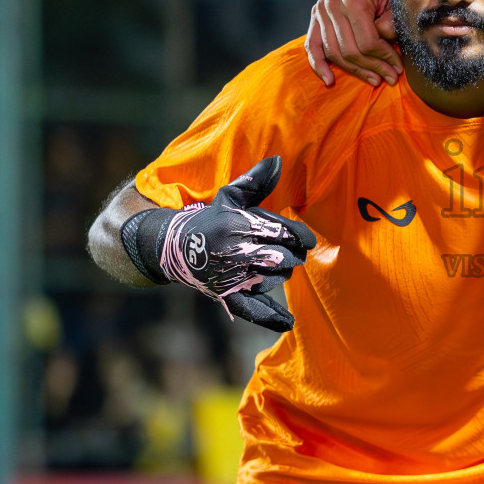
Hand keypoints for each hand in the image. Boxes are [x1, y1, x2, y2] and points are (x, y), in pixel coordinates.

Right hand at [120, 157, 315, 331]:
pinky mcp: (225, 295)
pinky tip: (288, 322)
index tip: (308, 241)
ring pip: (275, 279)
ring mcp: (230, 276)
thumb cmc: (212, 219)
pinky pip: (252, 309)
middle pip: (284, 258)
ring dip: (280, 274)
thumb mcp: (230, 197)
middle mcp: (235, 252)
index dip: (300, 237)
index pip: (283, 232)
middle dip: (292, 255)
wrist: (176, 248)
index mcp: (238, 225)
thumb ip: (256, 181)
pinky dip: (271, 317)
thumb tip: (279, 160)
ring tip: (271, 264)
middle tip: (289, 252)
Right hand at [304, 0, 400, 86]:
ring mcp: (320, 12)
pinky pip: (312, 48)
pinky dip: (319, 66)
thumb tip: (383, 37)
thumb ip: (392, 22)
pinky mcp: (314, 21)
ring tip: (375, 79)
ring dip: (356, 71)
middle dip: (373, 67)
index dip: (385, 57)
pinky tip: (330, 81)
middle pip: (350, 50)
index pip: (367, 41)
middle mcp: (332, 4)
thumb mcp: (396, 6)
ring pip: (335, 54)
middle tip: (390, 78)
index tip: (398, 67)